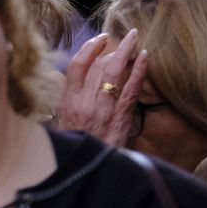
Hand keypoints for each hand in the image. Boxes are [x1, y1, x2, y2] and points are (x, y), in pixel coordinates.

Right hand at [54, 29, 148, 146]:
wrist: (86, 173)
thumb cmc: (74, 149)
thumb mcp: (61, 125)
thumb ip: (67, 104)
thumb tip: (72, 86)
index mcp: (68, 102)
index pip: (77, 66)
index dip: (89, 49)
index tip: (99, 40)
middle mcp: (85, 102)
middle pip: (100, 66)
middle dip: (115, 47)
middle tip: (126, 34)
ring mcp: (104, 109)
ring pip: (116, 73)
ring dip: (128, 52)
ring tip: (136, 38)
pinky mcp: (121, 117)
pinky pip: (132, 88)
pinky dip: (139, 71)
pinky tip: (145, 58)